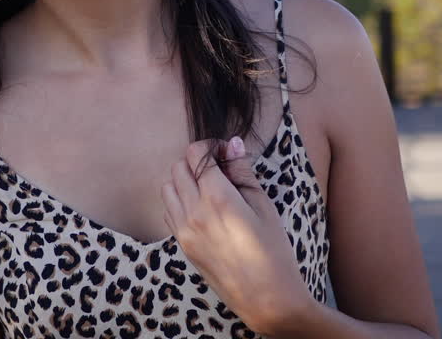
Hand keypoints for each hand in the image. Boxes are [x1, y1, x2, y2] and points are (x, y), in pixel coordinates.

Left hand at [160, 136, 314, 334]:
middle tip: (219, 168)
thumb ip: (243, 172)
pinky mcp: (182, 245)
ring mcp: (183, 231)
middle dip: (196, 160)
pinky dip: (178, 201)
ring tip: (208, 188)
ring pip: (167, 188)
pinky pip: (168, 211)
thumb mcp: (264, 206)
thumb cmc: (274, 251)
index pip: (197, 154)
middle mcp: (193, 212)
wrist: (266, 297)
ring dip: (183, 180)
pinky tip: (201, 207)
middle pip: (178, 167)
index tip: (225, 151)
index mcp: (217, 198)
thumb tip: (232, 143)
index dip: (211, 146)